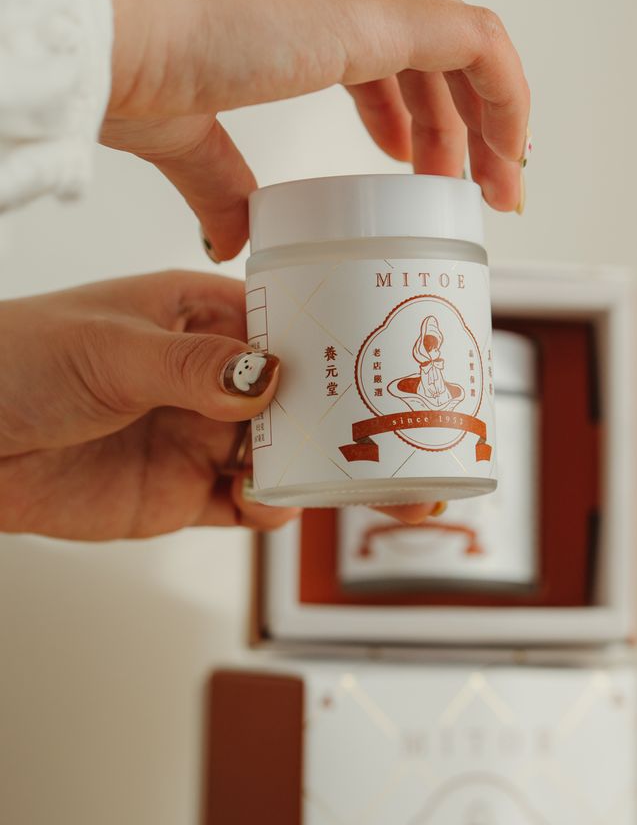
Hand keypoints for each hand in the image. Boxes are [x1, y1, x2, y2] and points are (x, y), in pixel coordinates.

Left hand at [0, 273, 436, 539]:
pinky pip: (248, 504)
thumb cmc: (14, 360)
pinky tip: (274, 501)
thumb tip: (268, 378)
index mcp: (199, 316)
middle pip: (305, 397)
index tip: (392, 358)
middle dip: (356, 416)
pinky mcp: (180, 495)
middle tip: (410, 436)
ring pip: (287, 454)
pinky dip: (273, 507)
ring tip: (358, 477)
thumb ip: (194, 367)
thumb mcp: (110, 348)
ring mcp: (200, 436)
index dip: (344, 342)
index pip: (291, 324)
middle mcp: (211, 377)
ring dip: (325, 467)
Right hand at [74, 0, 530, 258]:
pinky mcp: (365, 7)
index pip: (367, 25)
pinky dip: (503, 97)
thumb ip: (221, 178)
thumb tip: (234, 233)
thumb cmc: (107, 65)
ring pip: (453, 35)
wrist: (88, 30)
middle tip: (456, 183)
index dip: (401, 97)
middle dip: (448, 114)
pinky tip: (501, 156)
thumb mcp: (178, 128)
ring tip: (482, 185)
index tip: (408, 155)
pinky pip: (474, 40)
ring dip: (478, 116)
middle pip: (419, 32)